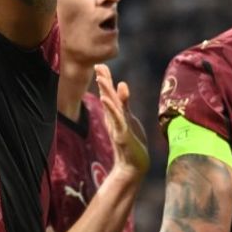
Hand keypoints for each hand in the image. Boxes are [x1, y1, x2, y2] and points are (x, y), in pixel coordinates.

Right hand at [95, 63, 149, 179]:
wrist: (133, 166)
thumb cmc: (132, 143)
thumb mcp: (128, 119)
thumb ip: (124, 103)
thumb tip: (121, 84)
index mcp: (116, 114)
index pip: (109, 94)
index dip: (105, 80)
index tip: (100, 65)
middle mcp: (114, 118)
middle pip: (108, 96)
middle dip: (104, 81)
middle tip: (98, 66)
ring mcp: (117, 126)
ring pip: (111, 106)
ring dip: (106, 92)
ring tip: (100, 78)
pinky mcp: (122, 134)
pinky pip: (117, 119)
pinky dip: (112, 109)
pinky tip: (106, 100)